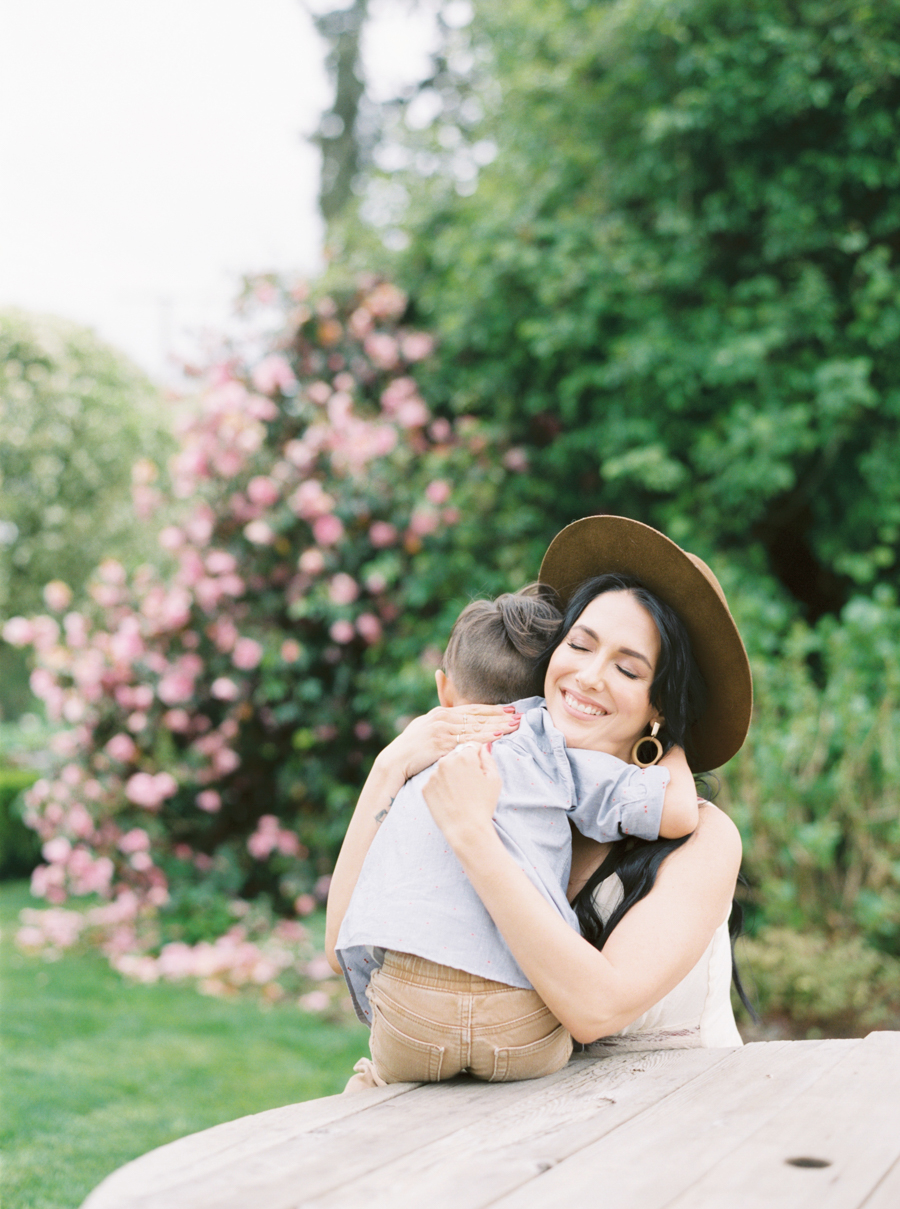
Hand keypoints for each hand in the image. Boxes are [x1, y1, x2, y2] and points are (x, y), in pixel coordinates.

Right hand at [376, 703, 520, 787]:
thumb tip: (452, 719)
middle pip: (478, 716)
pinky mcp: (442, 744)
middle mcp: (443, 718)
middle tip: (520, 715)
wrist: (395, 761)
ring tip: (515, 725)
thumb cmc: (410, 747)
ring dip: (498, 725)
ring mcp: (443, 730)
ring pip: (477, 727)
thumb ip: (441, 721)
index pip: (473, 709)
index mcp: (441, 713)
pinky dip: (486, 737)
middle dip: (501, 715)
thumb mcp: (424, 727)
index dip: (493, 709)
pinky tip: (499, 735)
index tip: (510, 709)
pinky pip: (469, 740)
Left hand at [422, 743, 502, 847]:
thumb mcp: (494, 779)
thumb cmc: (483, 804)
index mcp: (464, 756)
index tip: (479, 771)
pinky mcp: (425, 788)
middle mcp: (446, 761)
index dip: (477, 757)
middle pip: (456, 755)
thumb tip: (483, 746)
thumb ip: (488, 758)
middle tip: (470, 784)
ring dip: (451, 774)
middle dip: (463, 764)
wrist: (466, 829)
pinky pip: (435, 781)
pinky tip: (450, 799)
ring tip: (459, 793)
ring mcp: (433, 775)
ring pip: (444, 768)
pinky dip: (441, 787)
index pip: (472, 746)